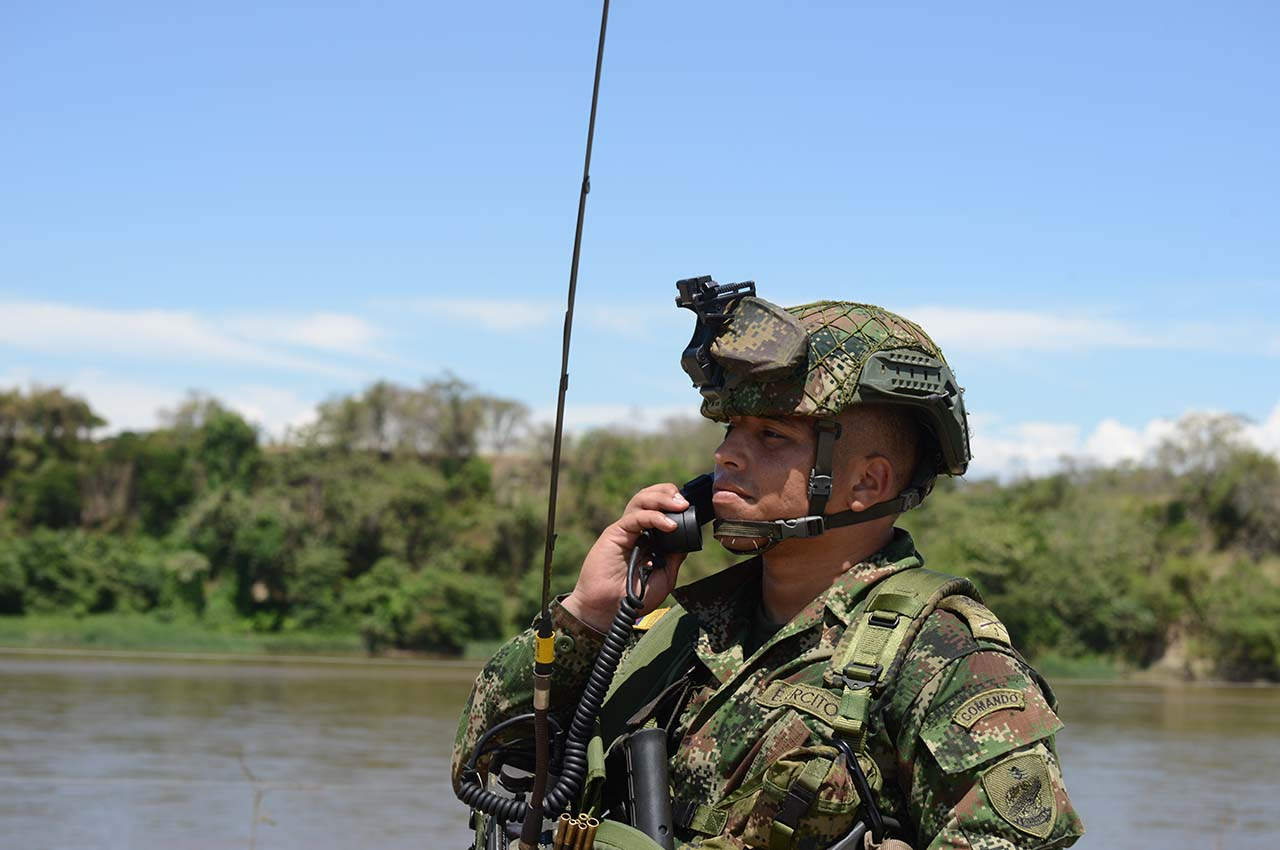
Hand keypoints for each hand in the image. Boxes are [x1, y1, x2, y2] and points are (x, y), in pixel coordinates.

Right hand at [562, 483, 690, 632]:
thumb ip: (675, 556)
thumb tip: (687, 537)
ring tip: (679, 505)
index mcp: (649, 538)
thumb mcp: (665, 576)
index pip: (661, 508)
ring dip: (661, 497)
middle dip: (669, 493)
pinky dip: (653, 517)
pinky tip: (669, 525)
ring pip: (641, 500)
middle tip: (685, 502)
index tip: (693, 509)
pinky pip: (635, 517)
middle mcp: (637, 530)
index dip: (675, 503)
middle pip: (650, 497)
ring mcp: (625, 530)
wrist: (610, 611)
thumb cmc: (635, 598)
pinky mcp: (614, 534)